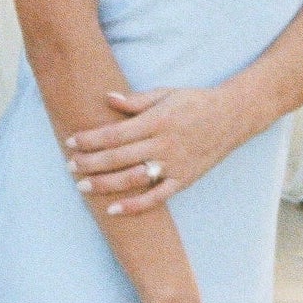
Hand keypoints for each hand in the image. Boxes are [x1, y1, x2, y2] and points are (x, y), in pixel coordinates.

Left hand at [67, 86, 248, 215]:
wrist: (232, 117)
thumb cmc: (194, 102)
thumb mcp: (166, 93)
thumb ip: (136, 100)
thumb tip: (107, 97)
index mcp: (157, 121)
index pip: (115, 133)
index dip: (90, 139)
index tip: (70, 142)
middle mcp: (164, 144)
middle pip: (119, 157)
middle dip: (91, 163)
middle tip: (70, 166)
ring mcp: (174, 164)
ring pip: (133, 179)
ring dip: (105, 184)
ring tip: (83, 186)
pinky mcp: (184, 180)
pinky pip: (156, 197)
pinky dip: (135, 206)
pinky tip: (113, 209)